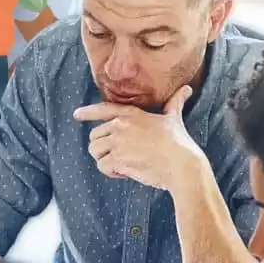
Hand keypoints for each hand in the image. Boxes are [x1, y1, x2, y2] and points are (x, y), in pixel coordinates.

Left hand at [73, 86, 206, 191]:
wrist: (181, 165)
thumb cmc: (179, 142)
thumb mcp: (174, 118)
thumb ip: (175, 102)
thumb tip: (187, 89)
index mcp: (131, 114)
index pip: (103, 109)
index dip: (88, 112)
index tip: (77, 114)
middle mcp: (121, 126)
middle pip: (95, 135)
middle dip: (102, 146)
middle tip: (118, 155)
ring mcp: (118, 142)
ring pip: (95, 150)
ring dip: (104, 159)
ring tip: (120, 164)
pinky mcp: (118, 159)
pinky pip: (102, 166)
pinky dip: (110, 172)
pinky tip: (124, 173)